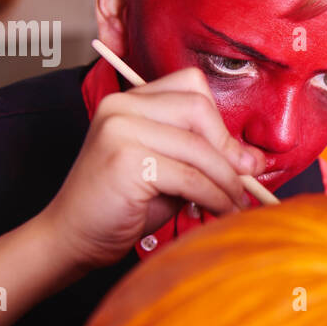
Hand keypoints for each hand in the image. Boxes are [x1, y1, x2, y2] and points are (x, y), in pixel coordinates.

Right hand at [37, 66, 264, 270]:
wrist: (71, 238)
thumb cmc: (122, 205)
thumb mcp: (168, 171)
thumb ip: (204, 156)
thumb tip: (254, 160)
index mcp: (131, 100)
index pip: (192, 87)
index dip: (220, 122)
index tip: (237, 157)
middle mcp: (122, 107)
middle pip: (198, 109)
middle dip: (228, 148)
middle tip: (245, 180)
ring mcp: (120, 130)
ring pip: (198, 147)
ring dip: (227, 181)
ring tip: (236, 204)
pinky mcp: (125, 161)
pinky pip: (189, 176)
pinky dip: (213, 197)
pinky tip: (218, 211)